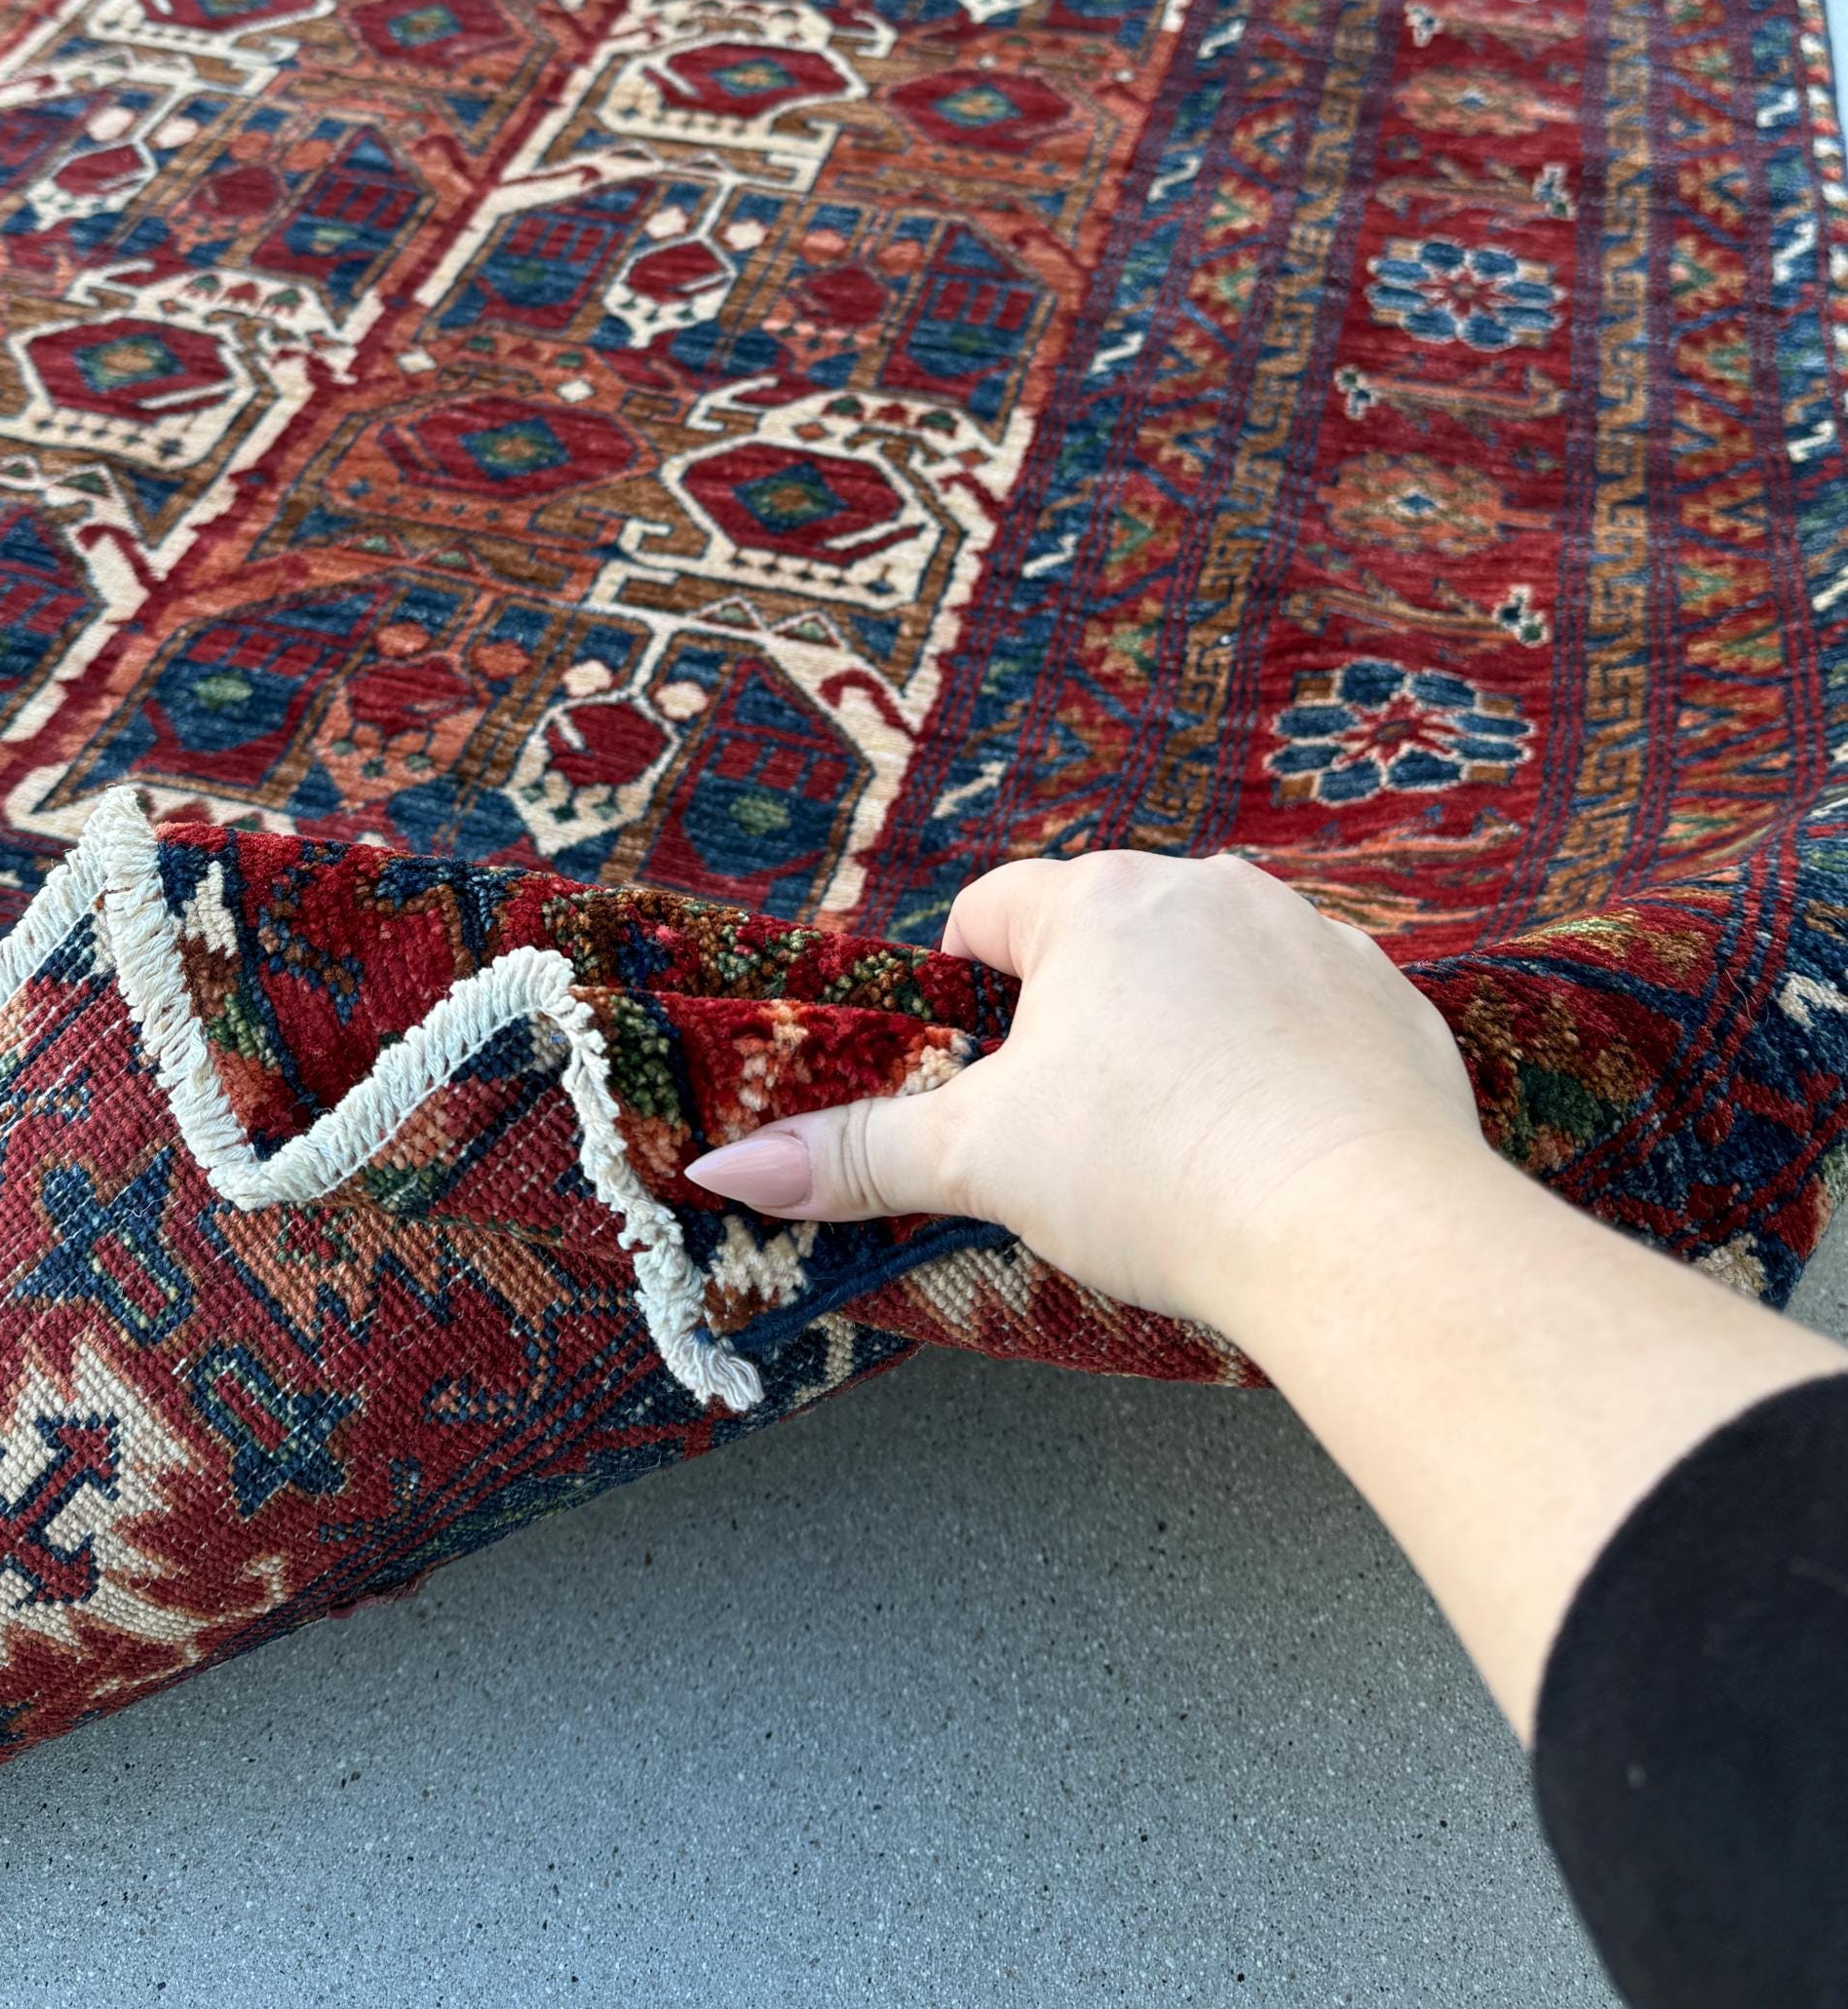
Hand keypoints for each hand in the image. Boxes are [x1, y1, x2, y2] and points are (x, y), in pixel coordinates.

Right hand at [683, 849, 1484, 1347]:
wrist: (1362, 1227)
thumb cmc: (1157, 1173)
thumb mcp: (984, 1162)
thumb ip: (855, 1155)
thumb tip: (725, 1168)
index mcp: (1097, 904)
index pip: (994, 910)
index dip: (968, 986)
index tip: (978, 1066)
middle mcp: (1209, 889)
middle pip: (1109, 936)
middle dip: (1084, 1017)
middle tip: (1079, 1127)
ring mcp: (1313, 936)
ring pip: (1216, 968)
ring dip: (1189, 1029)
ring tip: (1182, 1141)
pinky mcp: (1390, 1000)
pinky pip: (1314, 1015)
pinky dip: (1287, 1065)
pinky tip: (1277, 1146)